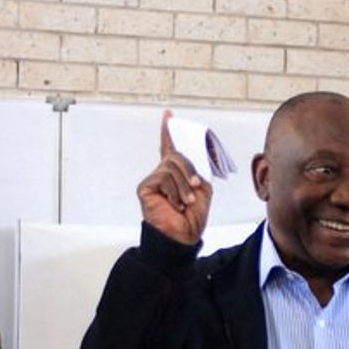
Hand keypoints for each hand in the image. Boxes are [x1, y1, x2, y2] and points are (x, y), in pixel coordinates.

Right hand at [136, 109, 211, 245]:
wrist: (183, 235)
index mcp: (176, 173)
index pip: (170, 148)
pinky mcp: (145, 187)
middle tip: (196, 186)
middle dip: (189, 170)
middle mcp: (162, 174)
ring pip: (171, 166)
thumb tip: (188, 158)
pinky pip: (163, 177)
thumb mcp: (202, 189)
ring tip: (185, 202)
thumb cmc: (192, 216)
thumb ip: (195, 170)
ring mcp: (153, 180)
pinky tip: (174, 204)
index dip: (168, 131)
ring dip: (184, 185)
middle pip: (176, 156)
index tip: (168, 114)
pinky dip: (174, 191)